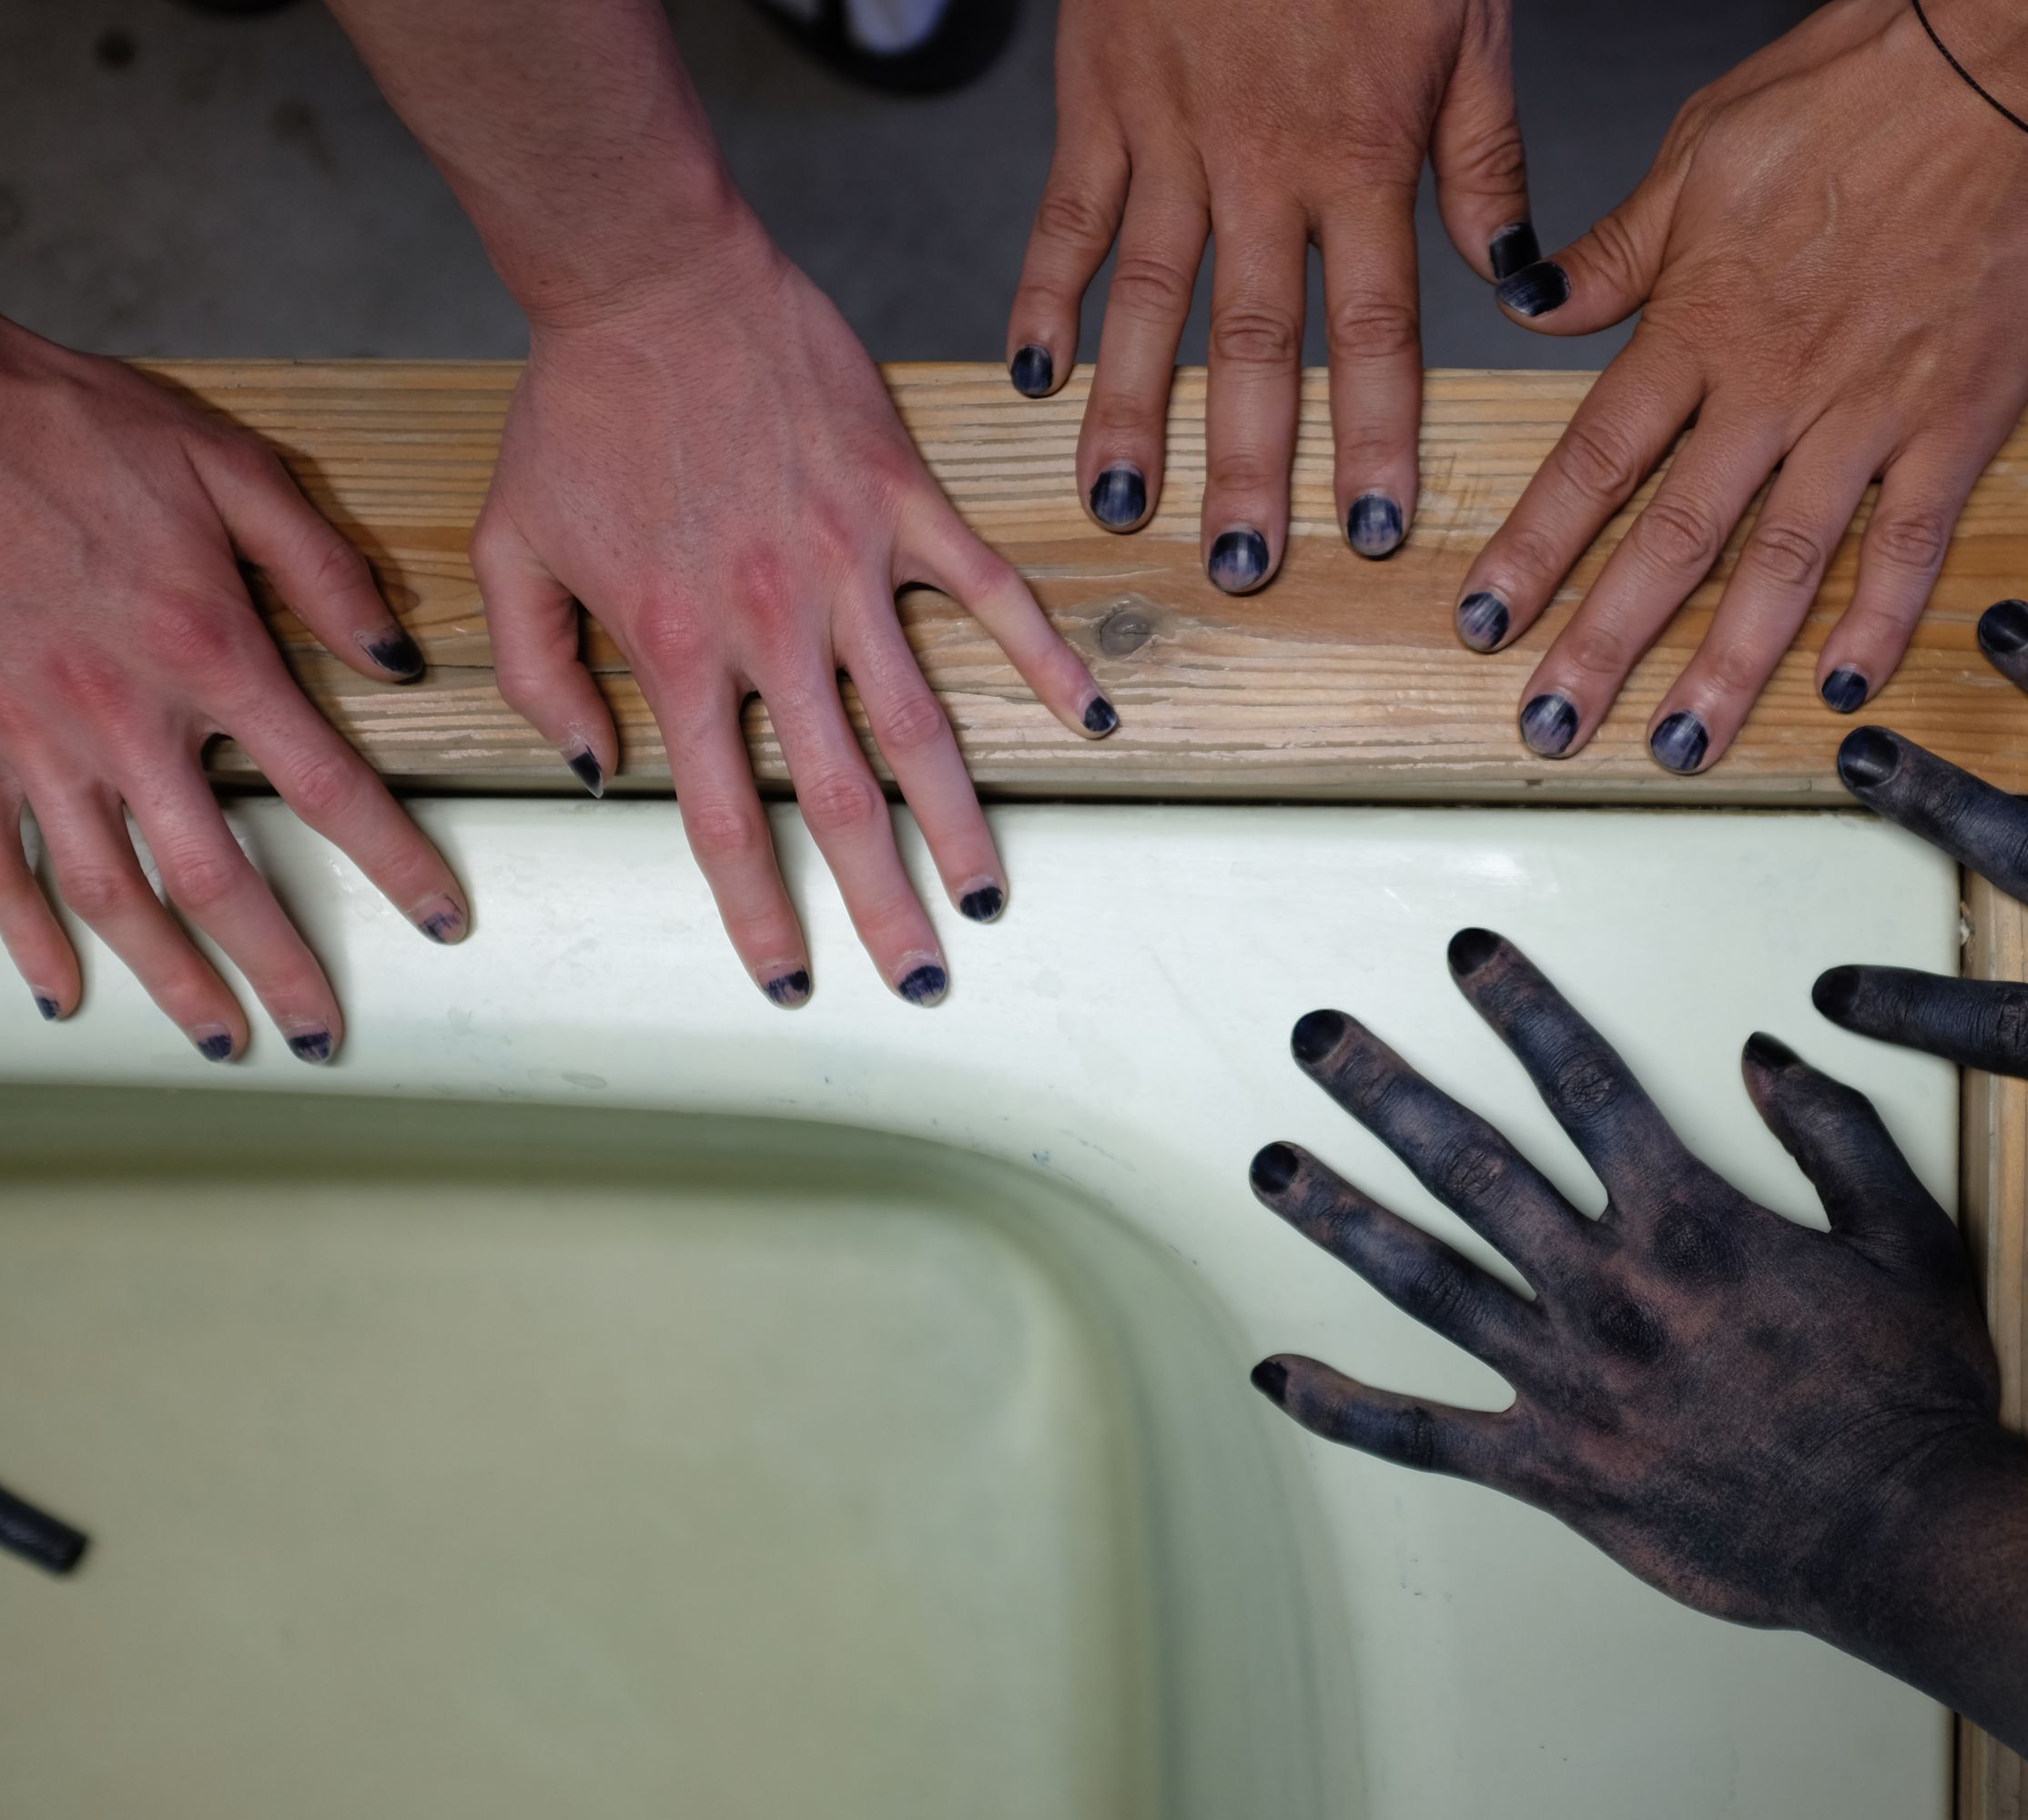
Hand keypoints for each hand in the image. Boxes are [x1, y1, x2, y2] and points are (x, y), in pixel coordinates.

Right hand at [0, 321, 467, 1061]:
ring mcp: (31, 737)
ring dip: (169, 978)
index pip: (330, 788)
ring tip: (220, 1041)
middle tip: (322, 1035)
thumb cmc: (78, 427)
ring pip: (111, 892)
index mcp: (210, 651)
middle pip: (218, 876)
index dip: (395, 864)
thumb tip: (401, 660)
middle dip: (279, 965)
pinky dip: (23, 936)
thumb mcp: (230, 468)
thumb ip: (324, 570)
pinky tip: (63, 991)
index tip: (441, 920)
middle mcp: (124, 717)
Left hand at [474, 230, 1112, 1007]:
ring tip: (990, 894)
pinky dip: (1044, 659)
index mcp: (677, 647)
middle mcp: (773, 625)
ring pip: (921, 721)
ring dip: (963, 821)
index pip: (724, 817)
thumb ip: (538, 672)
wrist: (649, 278)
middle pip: (842, 798)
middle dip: (882, 905)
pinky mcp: (905, 502)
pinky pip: (990, 593)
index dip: (759, 914)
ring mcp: (849, 564)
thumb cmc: (577, 411)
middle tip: (922, 981)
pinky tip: (1089, 719)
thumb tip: (595, 772)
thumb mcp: (512, 548)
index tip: (790, 985)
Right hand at [1008, 0, 1531, 589]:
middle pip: (1254, 345)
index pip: (1375, 330)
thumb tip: (1515, 282)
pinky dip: (1041, 297)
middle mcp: (1262, 166)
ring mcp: (1170, 137)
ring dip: (1133, 415)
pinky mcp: (1098, 101)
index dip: (1373, 436)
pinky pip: (1065, 216)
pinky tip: (1027, 379)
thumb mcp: (1466, 20)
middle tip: (1236, 567)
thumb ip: (1483, 156)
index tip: (1370, 532)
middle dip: (1246, 465)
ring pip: (1149, 301)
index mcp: (1364, 156)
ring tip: (1123, 510)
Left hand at [1247, 926, 1997, 1630]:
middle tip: (1316, 1038)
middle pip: (1471, 1167)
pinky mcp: (1554, 1470)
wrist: (1905, 1537)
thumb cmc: (1911, 1392)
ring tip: (1271, 1166)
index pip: (1584, 1085)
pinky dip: (1347, 1409)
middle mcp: (1608, 1290)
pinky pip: (1429, 1437)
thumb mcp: (1906, 1237)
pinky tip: (1277, 1374)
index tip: (1467, 957)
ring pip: (1427, 1281)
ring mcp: (1569, 1381)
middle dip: (1384, 1093)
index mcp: (1688, 1222)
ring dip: (1341, 1216)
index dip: (1522, 1009)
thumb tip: (1763, 1055)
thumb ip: (1833, 1133)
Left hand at [1455, 0, 2027, 769]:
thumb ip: (1616, 253)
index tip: (1485, 621)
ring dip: (1725, 667)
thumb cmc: (1853, 91)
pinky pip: (1912, 542)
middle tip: (1549, 728)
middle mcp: (1770, 389)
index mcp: (1697, 325)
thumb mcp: (1697, 152)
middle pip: (1671, 541)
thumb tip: (1528, 302)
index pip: (1593, 462)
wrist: (2001, 73)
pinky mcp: (1956, 423)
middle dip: (1603, 645)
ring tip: (1678, 748)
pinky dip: (1880, 618)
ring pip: (1781, 565)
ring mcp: (1865, 415)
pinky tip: (1841, 688)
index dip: (1533, 550)